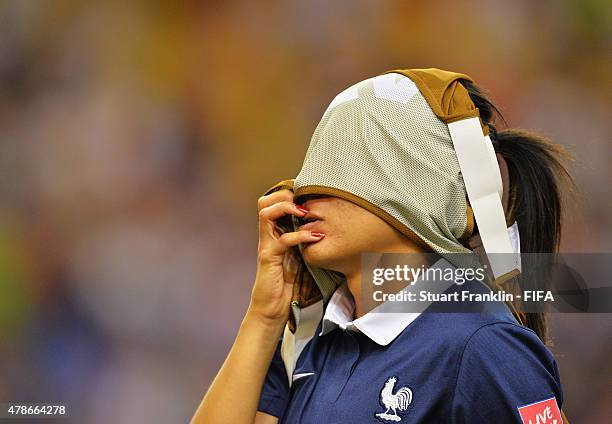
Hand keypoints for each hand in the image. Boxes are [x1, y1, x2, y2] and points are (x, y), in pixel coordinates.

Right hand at [248, 189, 324, 325]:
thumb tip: (326, 228)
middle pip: (264, 202)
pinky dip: (300, 235)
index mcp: (274, 233)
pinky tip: (315, 237)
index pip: (272, 203)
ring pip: (266, 214)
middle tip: (303, 201)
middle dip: (284, 196)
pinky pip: (282, 240)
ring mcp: (266, 245)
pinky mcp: (269, 258)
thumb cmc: (287, 283)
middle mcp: (267, 236)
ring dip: (287, 208)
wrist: (273, 307)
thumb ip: (304, 241)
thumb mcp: (298, 256)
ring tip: (304, 213)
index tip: (306, 193)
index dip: (286, 194)